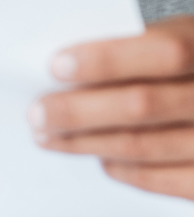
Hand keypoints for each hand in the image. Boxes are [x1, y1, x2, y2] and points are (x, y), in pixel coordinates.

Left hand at [32, 15, 193, 198]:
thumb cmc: (191, 61)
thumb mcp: (177, 37)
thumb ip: (134, 47)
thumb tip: (65, 66)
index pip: (163, 52)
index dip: (108, 59)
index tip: (56, 66)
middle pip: (142, 105)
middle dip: (79, 111)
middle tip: (37, 113)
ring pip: (144, 145)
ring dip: (88, 142)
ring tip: (49, 137)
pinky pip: (164, 180)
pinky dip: (125, 170)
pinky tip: (100, 158)